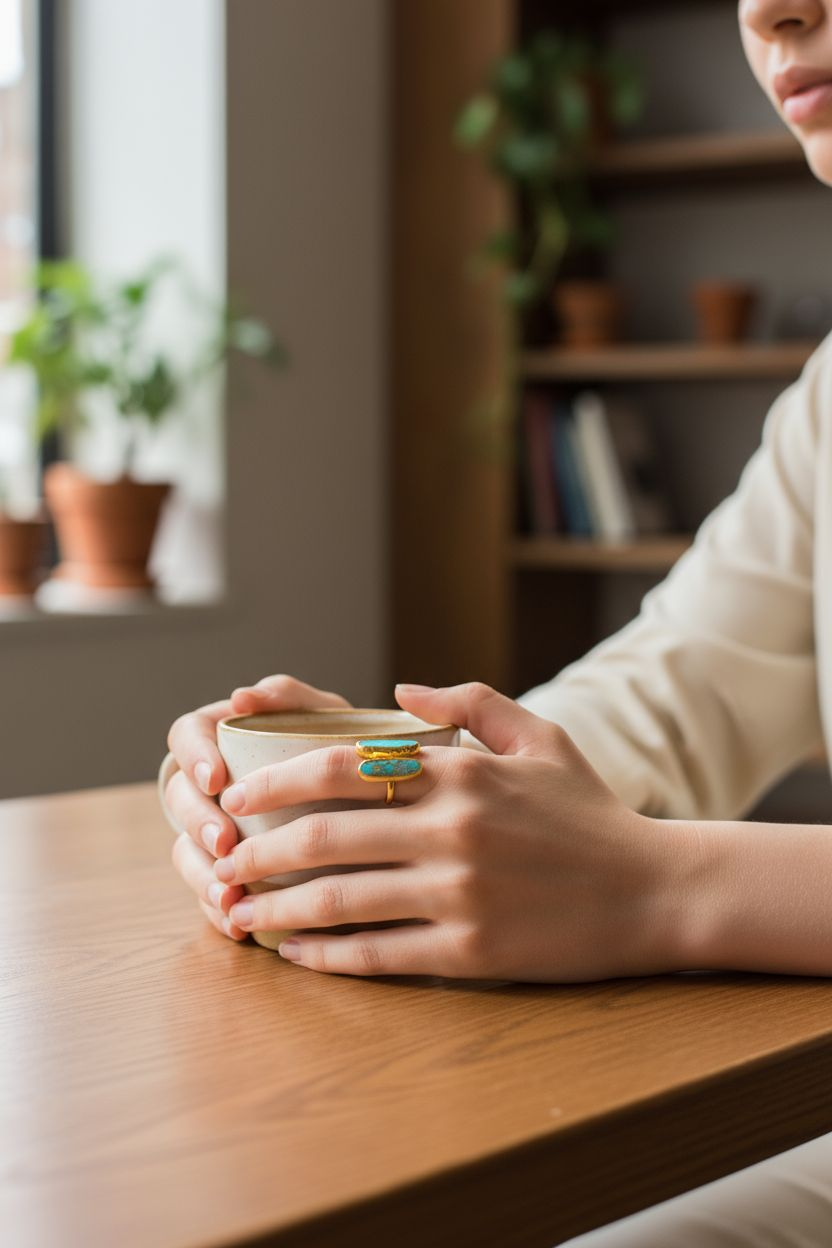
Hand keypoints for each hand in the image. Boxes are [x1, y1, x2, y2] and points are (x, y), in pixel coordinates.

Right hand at [166, 675, 350, 942]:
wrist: (377, 803)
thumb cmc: (345, 748)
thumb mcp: (325, 716)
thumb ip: (289, 697)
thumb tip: (242, 697)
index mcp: (222, 736)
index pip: (186, 736)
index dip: (193, 757)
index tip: (217, 780)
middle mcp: (210, 784)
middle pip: (180, 798)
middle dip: (197, 823)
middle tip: (225, 843)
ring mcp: (214, 830)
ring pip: (185, 851)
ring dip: (201, 874)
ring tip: (227, 895)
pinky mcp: (230, 872)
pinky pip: (210, 893)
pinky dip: (219, 911)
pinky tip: (238, 925)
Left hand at [213, 682, 688, 980]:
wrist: (655, 890)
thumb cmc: (591, 812)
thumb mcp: (541, 737)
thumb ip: (471, 702)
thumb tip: (399, 685)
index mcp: (460, 772)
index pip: (342, 768)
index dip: (275, 780)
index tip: (236, 795)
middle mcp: (452, 828)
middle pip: (325, 837)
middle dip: (258, 851)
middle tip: (219, 863)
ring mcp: (460, 892)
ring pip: (341, 899)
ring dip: (277, 908)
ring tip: (237, 914)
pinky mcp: (471, 950)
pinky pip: (378, 954)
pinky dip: (326, 956)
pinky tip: (296, 954)